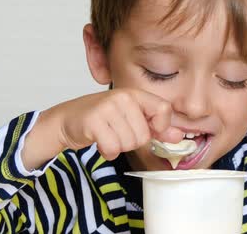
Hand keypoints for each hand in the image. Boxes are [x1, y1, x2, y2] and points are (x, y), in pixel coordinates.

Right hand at [22, 89, 183, 169]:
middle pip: (144, 134)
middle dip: (132, 141)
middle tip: (117, 132)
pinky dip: (107, 152)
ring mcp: (108, 107)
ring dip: (118, 147)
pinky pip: (112, 148)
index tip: (151, 130)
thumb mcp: (131, 118)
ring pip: (128, 143)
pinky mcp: (94, 121)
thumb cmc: (101, 118)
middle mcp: (123, 97)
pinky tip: (100, 142)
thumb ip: (156, 127)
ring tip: (107, 135)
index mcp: (135, 93)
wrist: (67, 119)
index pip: (164, 109)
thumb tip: (179, 136)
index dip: (161, 126)